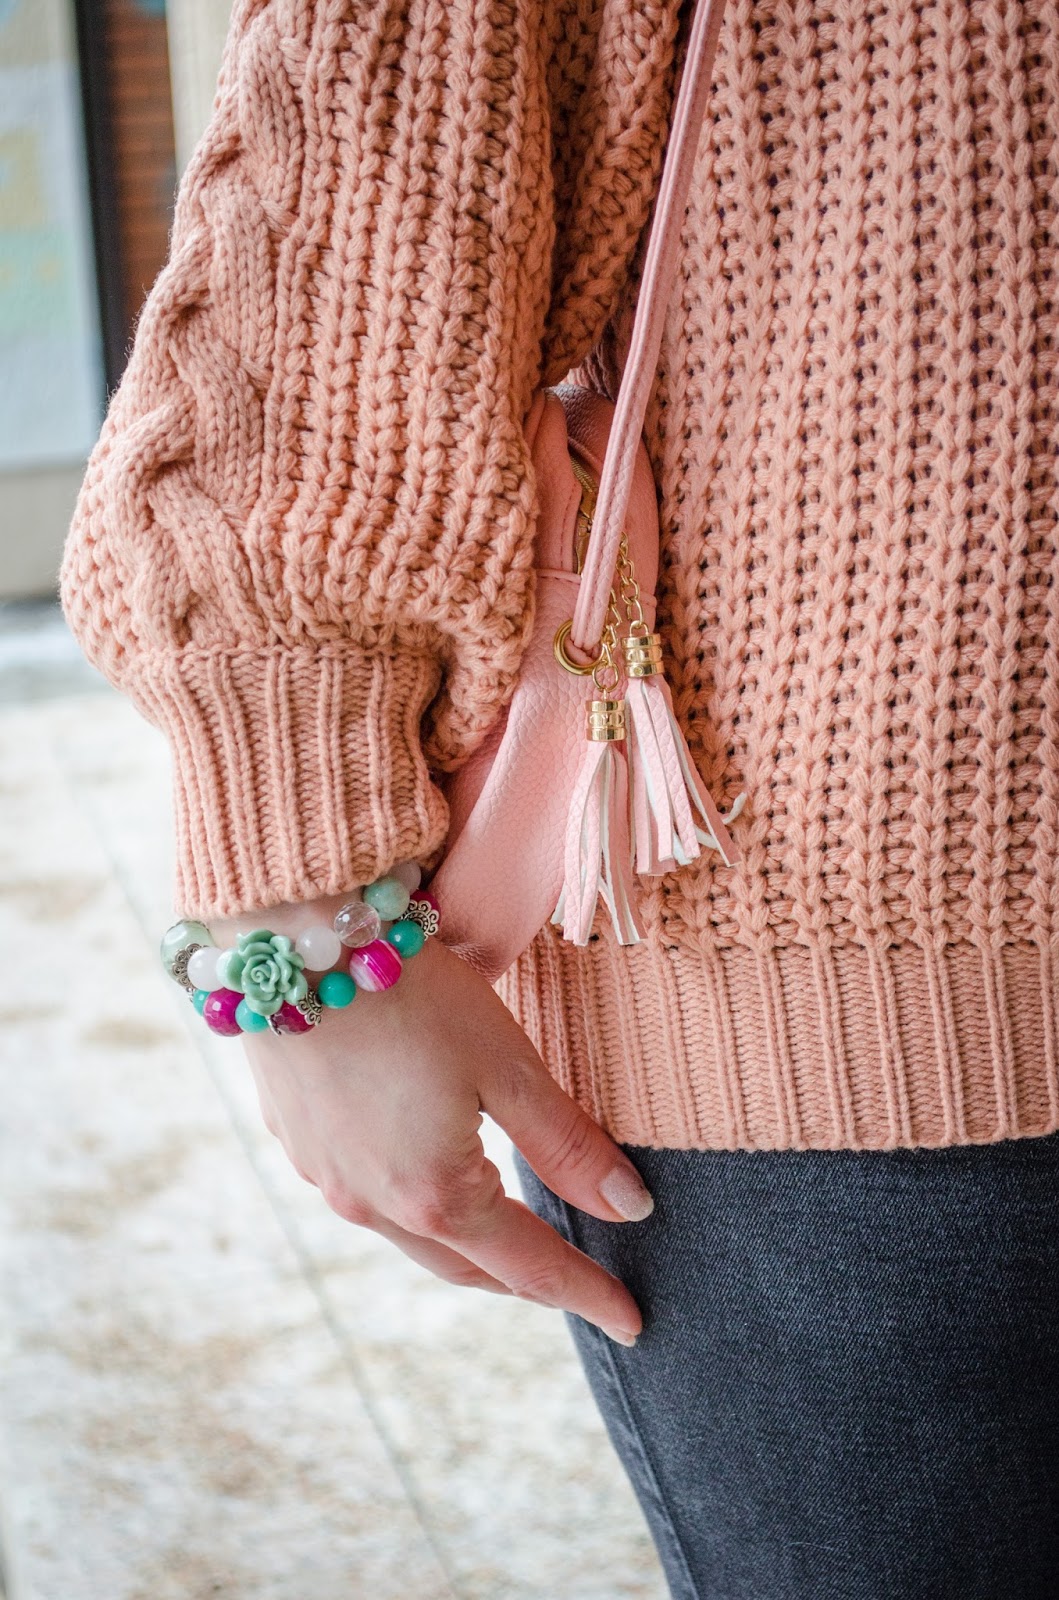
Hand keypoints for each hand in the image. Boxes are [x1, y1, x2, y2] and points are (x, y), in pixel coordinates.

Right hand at [217, 905, 651, 1344]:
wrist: (291, 940)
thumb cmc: (410, 994)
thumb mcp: (505, 1065)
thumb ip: (567, 1144)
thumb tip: (630, 1209)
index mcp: (436, 1195)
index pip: (529, 1268)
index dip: (585, 1294)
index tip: (630, 1320)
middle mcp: (373, 1204)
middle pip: (466, 1264)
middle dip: (523, 1279)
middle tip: (574, 1283)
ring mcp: (326, 1176)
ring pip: (411, 1234)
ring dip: (465, 1243)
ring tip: (507, 1233)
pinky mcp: (298, 1140)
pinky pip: (366, 1194)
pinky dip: (412, 1202)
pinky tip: (424, 1172)